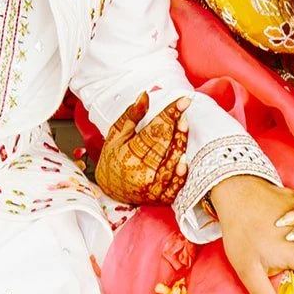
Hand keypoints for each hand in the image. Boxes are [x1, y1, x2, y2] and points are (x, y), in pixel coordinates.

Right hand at [93, 91, 190, 205]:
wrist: (109, 190)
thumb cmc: (113, 159)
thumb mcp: (116, 134)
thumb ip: (131, 116)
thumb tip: (145, 95)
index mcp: (128, 154)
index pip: (153, 130)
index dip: (169, 114)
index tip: (183, 101)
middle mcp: (140, 172)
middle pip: (163, 146)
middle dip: (175, 128)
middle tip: (184, 113)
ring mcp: (151, 187)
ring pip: (170, 164)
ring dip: (180, 146)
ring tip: (185, 128)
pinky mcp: (160, 198)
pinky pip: (174, 187)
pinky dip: (180, 175)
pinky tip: (184, 161)